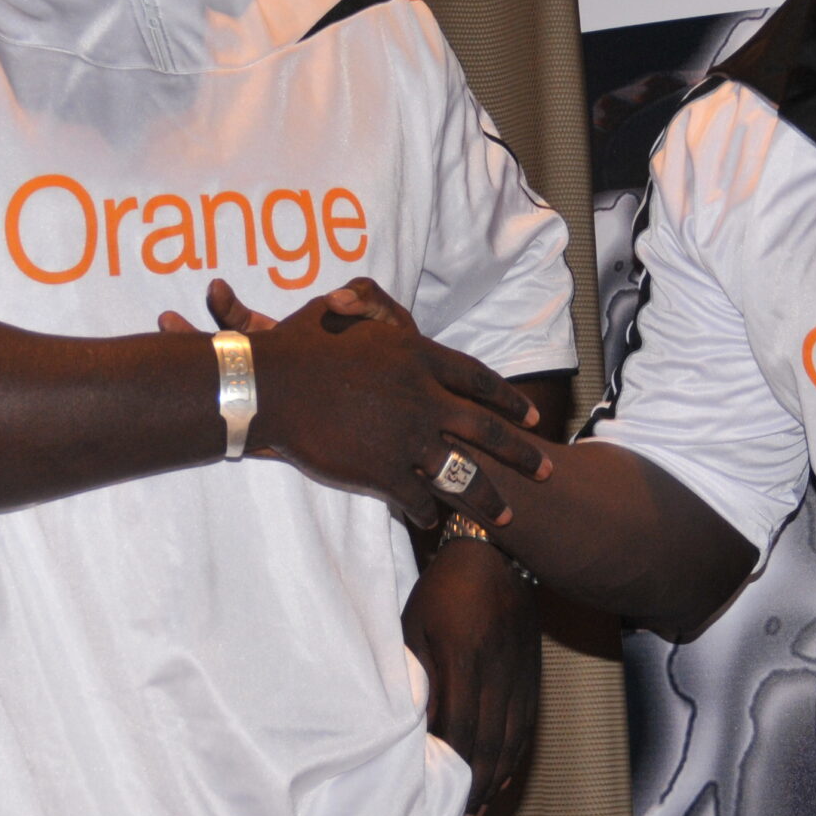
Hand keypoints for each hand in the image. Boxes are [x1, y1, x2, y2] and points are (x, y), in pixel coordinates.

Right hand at [164, 277, 549, 526]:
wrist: (271, 384)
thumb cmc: (299, 342)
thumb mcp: (339, 308)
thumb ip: (363, 301)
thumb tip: (359, 294)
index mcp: (419, 357)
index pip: (478, 380)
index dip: (507, 400)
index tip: (529, 415)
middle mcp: (424, 398)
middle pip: (486, 430)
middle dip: (519, 454)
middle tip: (543, 469)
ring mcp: (407, 437)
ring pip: (462, 473)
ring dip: (485, 498)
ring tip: (504, 516)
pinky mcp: (383, 470)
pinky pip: (417, 497)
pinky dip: (427, 512)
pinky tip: (432, 521)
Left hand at [403, 535, 540, 815]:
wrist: (493, 553)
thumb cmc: (441, 591)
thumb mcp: (413, 626)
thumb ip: (415, 677)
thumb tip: (416, 731)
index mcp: (464, 658)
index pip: (459, 729)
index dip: (452, 772)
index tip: (439, 804)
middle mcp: (499, 670)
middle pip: (490, 743)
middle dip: (475, 789)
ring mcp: (521, 672)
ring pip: (512, 739)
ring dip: (496, 780)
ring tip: (479, 811)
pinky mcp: (533, 672)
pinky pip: (527, 724)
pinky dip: (514, 756)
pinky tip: (501, 777)